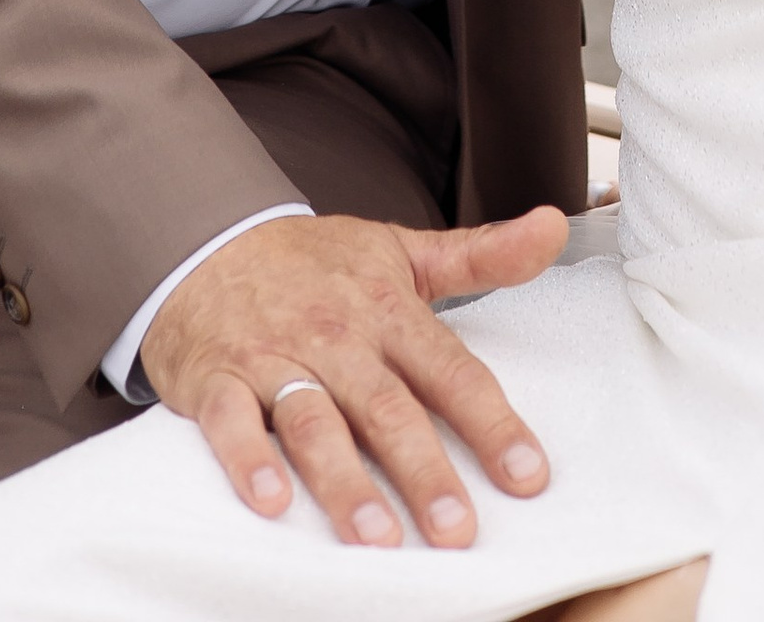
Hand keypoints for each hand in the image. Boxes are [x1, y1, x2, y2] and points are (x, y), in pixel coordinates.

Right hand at [140, 205, 565, 546]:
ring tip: (377, 537)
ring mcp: (275, 359)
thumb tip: (555, 226)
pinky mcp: (218, 380)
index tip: (527, 476)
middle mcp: (336, 338)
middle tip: (456, 530)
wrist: (208, 240)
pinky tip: (271, 501)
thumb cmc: (315, 265)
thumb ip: (482, 253)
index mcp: (386, 310)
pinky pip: (231, 422)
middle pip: (386, 409)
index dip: (491, 423)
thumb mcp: (401, 252)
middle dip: (423, 470)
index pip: (449, 371)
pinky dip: (248, 460)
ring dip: (345, 481)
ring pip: (314, 423)